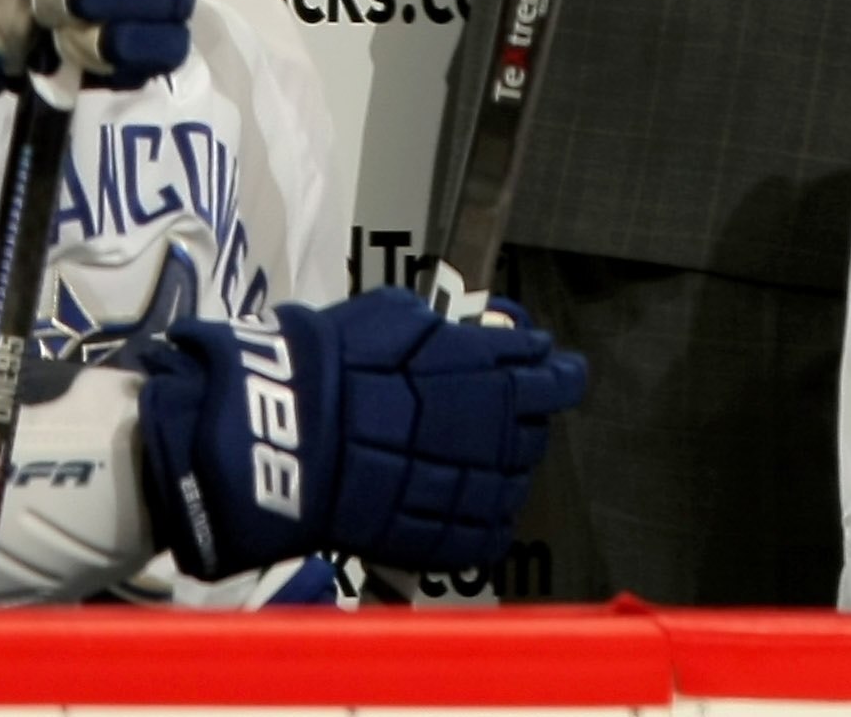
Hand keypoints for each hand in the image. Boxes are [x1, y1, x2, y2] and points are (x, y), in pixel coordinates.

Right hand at [137, 289, 585, 579]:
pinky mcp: (452, 536)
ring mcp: (478, 488)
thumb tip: (473, 334)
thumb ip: (446, 330)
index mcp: (493, 371)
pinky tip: (454, 502)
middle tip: (496, 413)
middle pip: (538, 428)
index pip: (555, 374)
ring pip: (517, 480)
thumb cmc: (334, 365)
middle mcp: (499, 430)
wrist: (290, 435)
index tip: (557, 370)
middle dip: (524, 417)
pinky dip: (478, 516)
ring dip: (501, 467)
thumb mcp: (395, 314)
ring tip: (462, 460)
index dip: (559, 373)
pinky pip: (487, 530)